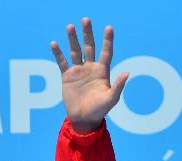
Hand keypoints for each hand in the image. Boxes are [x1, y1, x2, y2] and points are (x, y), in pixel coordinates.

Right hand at [50, 17, 128, 132]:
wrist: (84, 119)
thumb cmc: (100, 110)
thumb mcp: (111, 99)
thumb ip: (118, 86)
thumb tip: (127, 73)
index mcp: (102, 71)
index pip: (106, 52)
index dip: (108, 40)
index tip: (109, 28)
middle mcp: (91, 68)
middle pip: (90, 47)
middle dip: (88, 33)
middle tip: (86, 19)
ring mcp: (79, 71)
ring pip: (75, 51)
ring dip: (72, 39)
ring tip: (70, 26)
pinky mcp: (67, 76)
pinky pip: (62, 62)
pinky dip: (58, 53)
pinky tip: (54, 43)